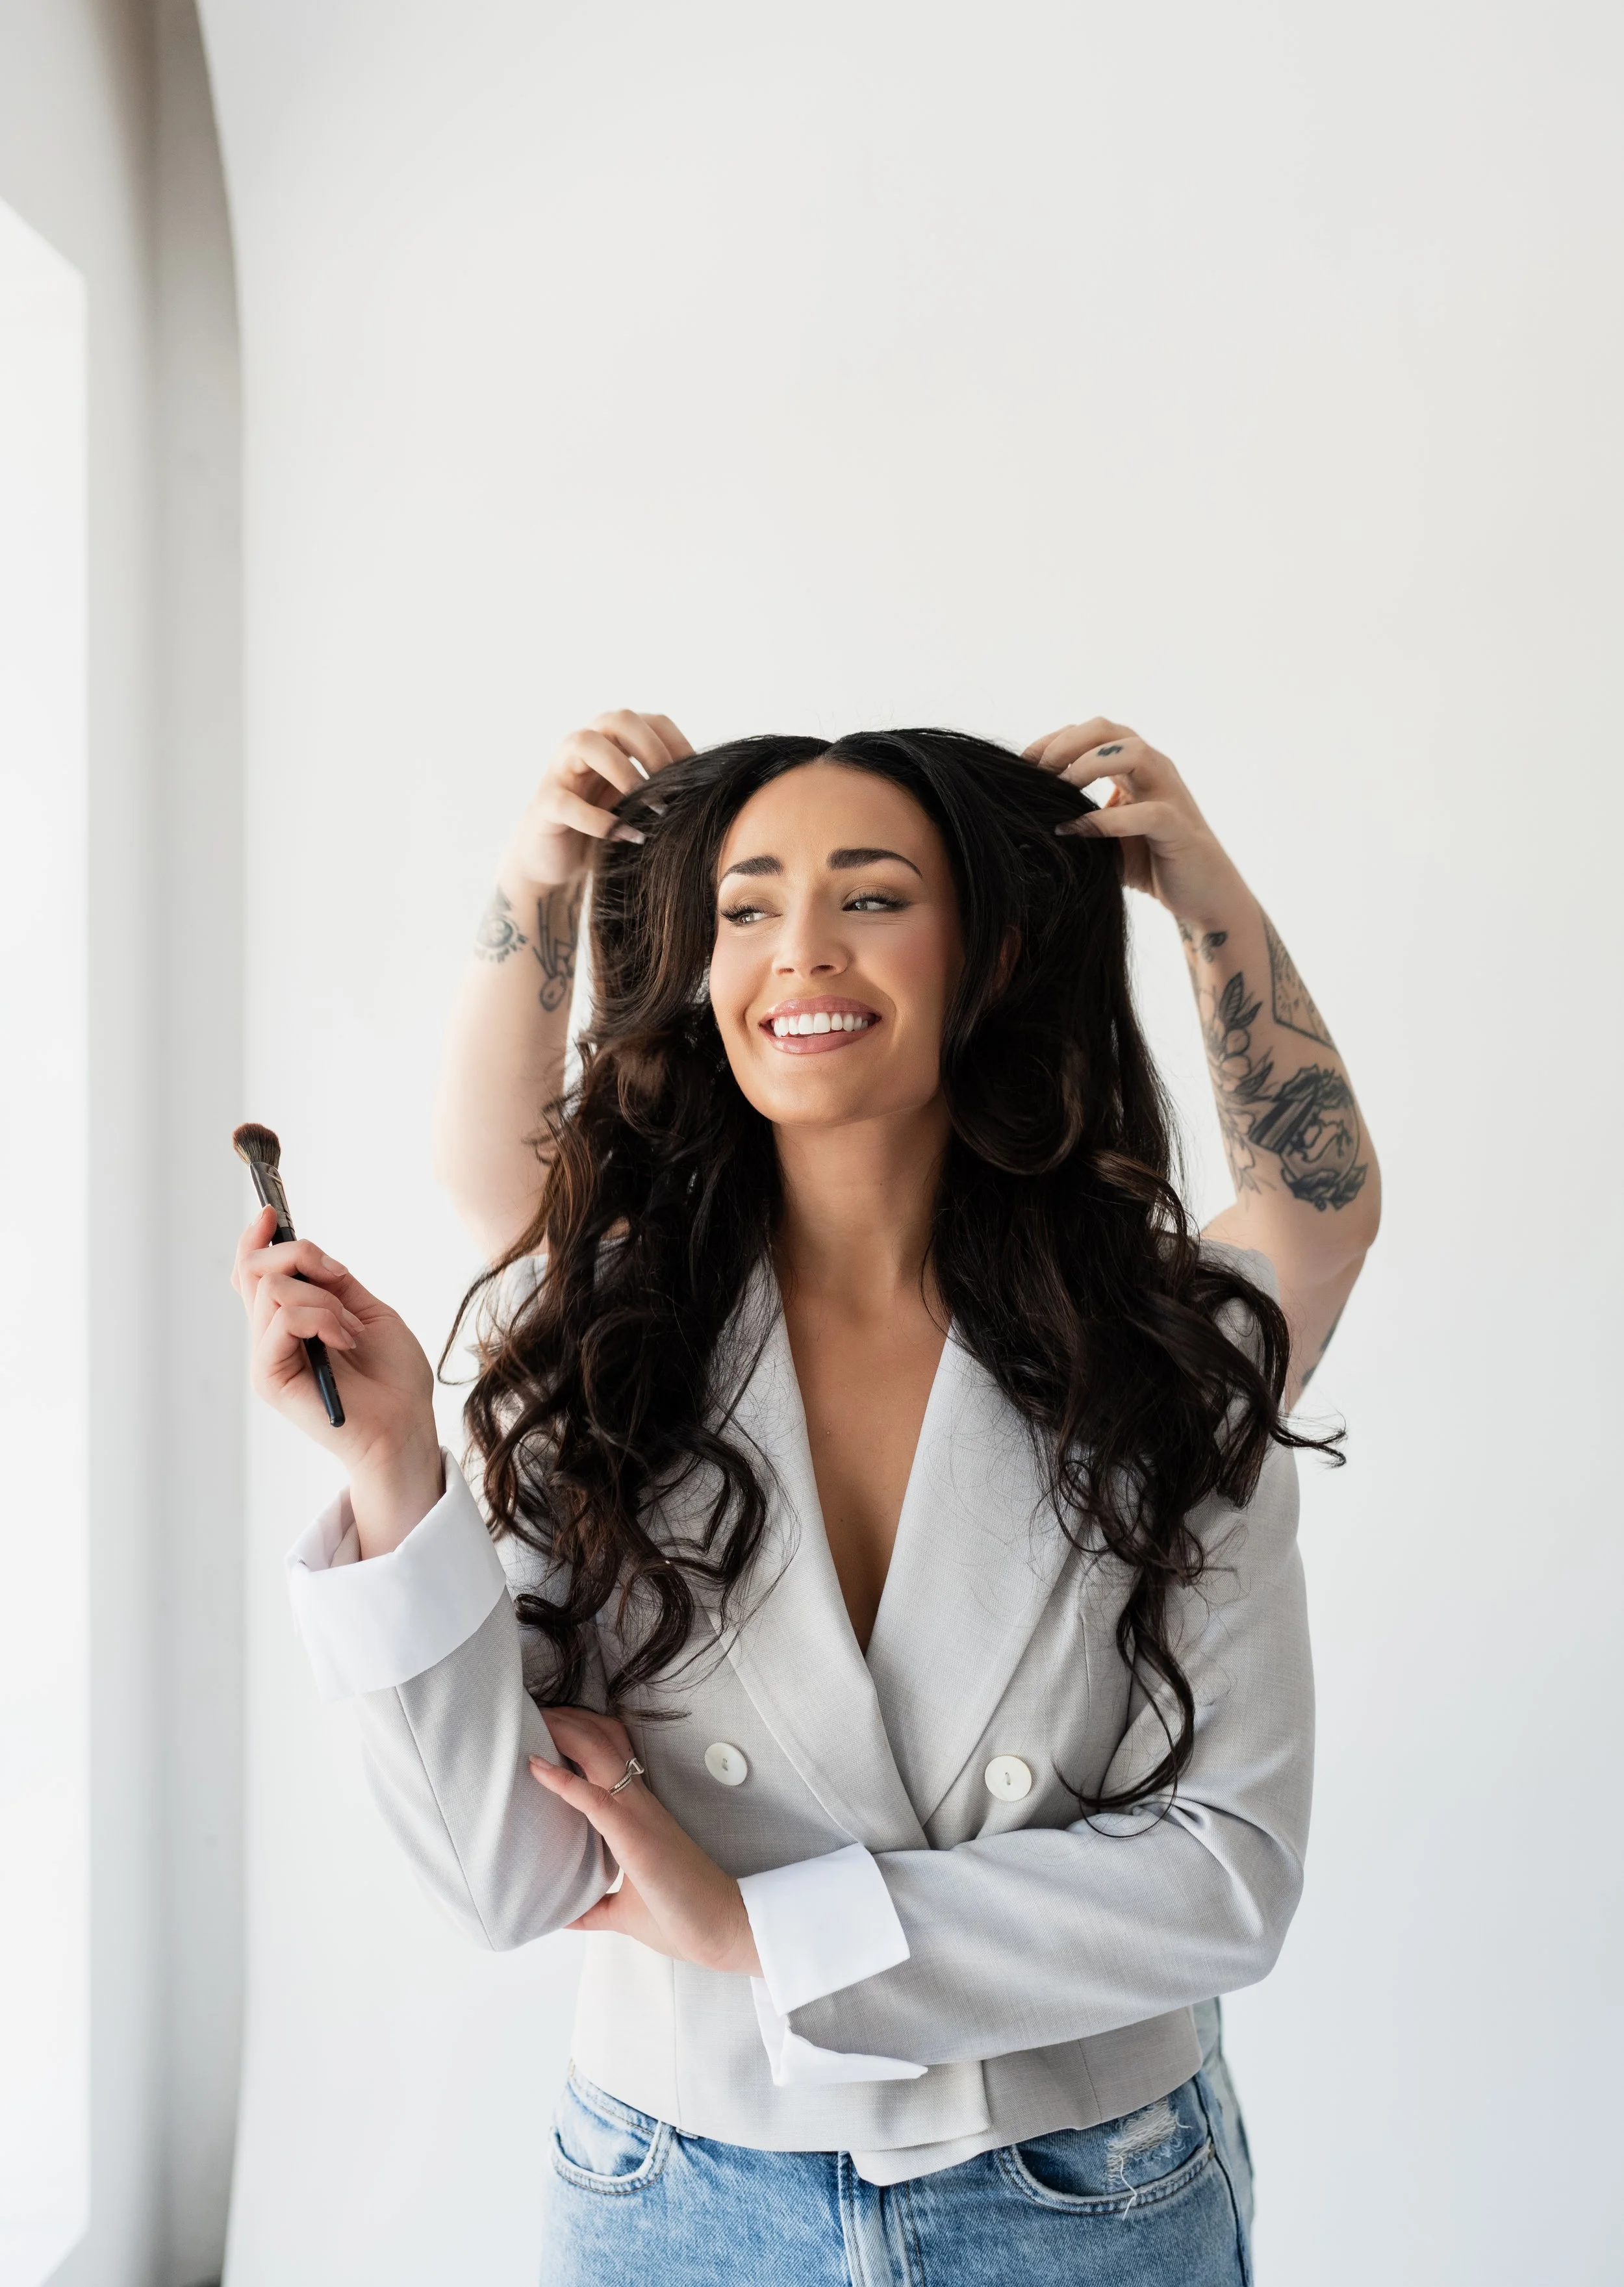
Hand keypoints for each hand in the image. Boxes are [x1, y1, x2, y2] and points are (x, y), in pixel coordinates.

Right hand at [231, 1206, 442, 1552]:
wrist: (405, 1425)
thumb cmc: (394, 1378)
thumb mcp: (368, 1311)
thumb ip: (333, 1284)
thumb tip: (305, 1253)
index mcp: (292, 1321)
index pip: (254, 1273)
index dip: (257, 1240)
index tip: (272, 1213)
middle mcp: (272, 1337)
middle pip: (254, 1270)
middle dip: (299, 1256)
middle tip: (339, 1278)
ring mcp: (267, 1356)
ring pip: (272, 1289)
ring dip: (323, 1299)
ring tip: (351, 1330)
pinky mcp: (269, 1377)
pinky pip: (281, 1320)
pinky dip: (320, 1319)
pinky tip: (345, 1340)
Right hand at [501, 711, 693, 892]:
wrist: (556, 860)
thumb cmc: (605, 826)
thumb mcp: (639, 804)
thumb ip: (664, 790)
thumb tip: (711, 792)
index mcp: (614, 740)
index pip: (653, 721)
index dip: (678, 745)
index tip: (698, 780)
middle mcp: (585, 745)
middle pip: (618, 718)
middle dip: (651, 750)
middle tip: (670, 789)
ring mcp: (560, 770)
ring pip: (584, 743)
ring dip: (622, 771)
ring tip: (648, 806)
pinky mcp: (545, 804)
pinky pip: (566, 802)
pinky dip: (599, 821)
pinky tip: (624, 837)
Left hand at [529, 1709, 761, 1976]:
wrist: (724, 1930)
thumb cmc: (683, 1917)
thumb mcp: (626, 1912)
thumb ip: (594, 1908)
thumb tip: (563, 1914)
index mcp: (639, 1813)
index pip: (610, 1754)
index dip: (581, 1730)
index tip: (549, 1721)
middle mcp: (640, 1805)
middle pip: (603, 1740)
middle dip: (568, 1719)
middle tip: (535, 1710)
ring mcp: (639, 1817)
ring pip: (599, 1755)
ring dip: (564, 1733)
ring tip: (534, 1720)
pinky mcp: (636, 1838)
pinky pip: (596, 1800)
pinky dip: (564, 1781)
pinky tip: (537, 1768)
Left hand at [1024, 717, 1247, 929]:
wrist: (1201, 897)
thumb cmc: (1150, 864)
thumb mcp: (1101, 837)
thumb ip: (1072, 821)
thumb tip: (1021, 824)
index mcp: (1134, 766)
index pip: (1090, 732)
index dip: (1053, 740)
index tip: (1021, 763)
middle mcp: (1154, 770)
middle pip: (1109, 729)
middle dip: (1066, 743)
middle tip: (1036, 772)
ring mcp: (1170, 795)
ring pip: (1134, 752)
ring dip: (1089, 764)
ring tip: (1058, 788)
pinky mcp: (1180, 829)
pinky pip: (1148, 813)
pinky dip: (1109, 820)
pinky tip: (1078, 830)